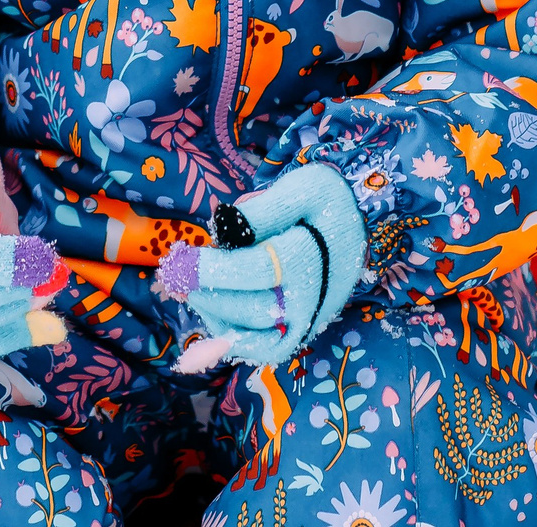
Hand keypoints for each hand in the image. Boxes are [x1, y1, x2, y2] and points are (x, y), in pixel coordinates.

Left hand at [158, 163, 366, 370]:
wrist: (358, 221)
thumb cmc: (324, 200)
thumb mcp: (300, 187)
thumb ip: (262, 209)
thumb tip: (224, 228)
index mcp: (308, 256)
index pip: (254, 270)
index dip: (213, 270)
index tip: (181, 260)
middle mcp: (310, 295)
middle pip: (251, 308)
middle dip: (208, 295)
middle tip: (179, 278)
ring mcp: (308, 318)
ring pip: (256, 336)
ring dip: (217, 319)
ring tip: (194, 294)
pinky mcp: (305, 328)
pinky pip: (269, 349)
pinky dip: (240, 345)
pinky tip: (216, 321)